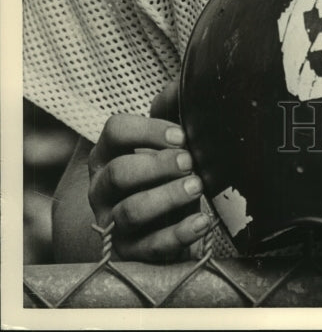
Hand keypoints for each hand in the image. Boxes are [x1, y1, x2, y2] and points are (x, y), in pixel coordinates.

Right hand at [87, 81, 209, 261]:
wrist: (159, 222)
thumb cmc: (166, 171)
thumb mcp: (169, 140)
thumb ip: (175, 108)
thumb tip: (190, 83)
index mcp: (108, 153)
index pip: (115, 131)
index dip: (148, 131)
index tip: (182, 135)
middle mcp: (102, 188)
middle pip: (119, 173)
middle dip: (157, 165)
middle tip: (190, 161)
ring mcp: (113, 222)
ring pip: (131, 211)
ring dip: (167, 198)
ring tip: (198, 187)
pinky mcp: (130, 253)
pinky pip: (149, 248)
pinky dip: (178, 235)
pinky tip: (202, 222)